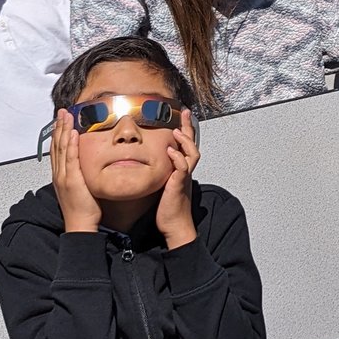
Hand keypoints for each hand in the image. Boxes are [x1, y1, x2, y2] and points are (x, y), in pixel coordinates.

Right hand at [47, 115, 102, 234]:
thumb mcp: (80, 187)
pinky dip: (70, 145)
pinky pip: (70, 159)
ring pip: (61, 149)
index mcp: (61, 175)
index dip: (58, 132)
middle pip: (56, 145)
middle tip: (62, 111)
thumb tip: (87, 165)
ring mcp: (64, 176)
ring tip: (66, 116)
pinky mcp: (72, 180)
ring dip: (63, 130)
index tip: (61, 119)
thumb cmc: (83, 209)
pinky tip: (71, 133)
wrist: (80, 224)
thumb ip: (81, 174)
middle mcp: (59, 173)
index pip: (57, 149)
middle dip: (58, 126)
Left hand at [154, 126, 199, 248]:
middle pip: (192, 144)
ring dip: (185, 141)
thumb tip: (146, 165)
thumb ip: (159, 174)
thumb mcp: (162, 186)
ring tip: (177, 131)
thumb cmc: (167, 209)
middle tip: (184, 113)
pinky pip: (182, 168)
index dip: (184, 130)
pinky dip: (178, 158)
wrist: (175, 226)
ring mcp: (184, 177)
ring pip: (192, 154)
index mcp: (181, 170)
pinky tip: (171, 151)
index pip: (185, 146)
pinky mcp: (179, 185)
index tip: (180, 116)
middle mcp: (185, 171)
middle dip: (188, 127)